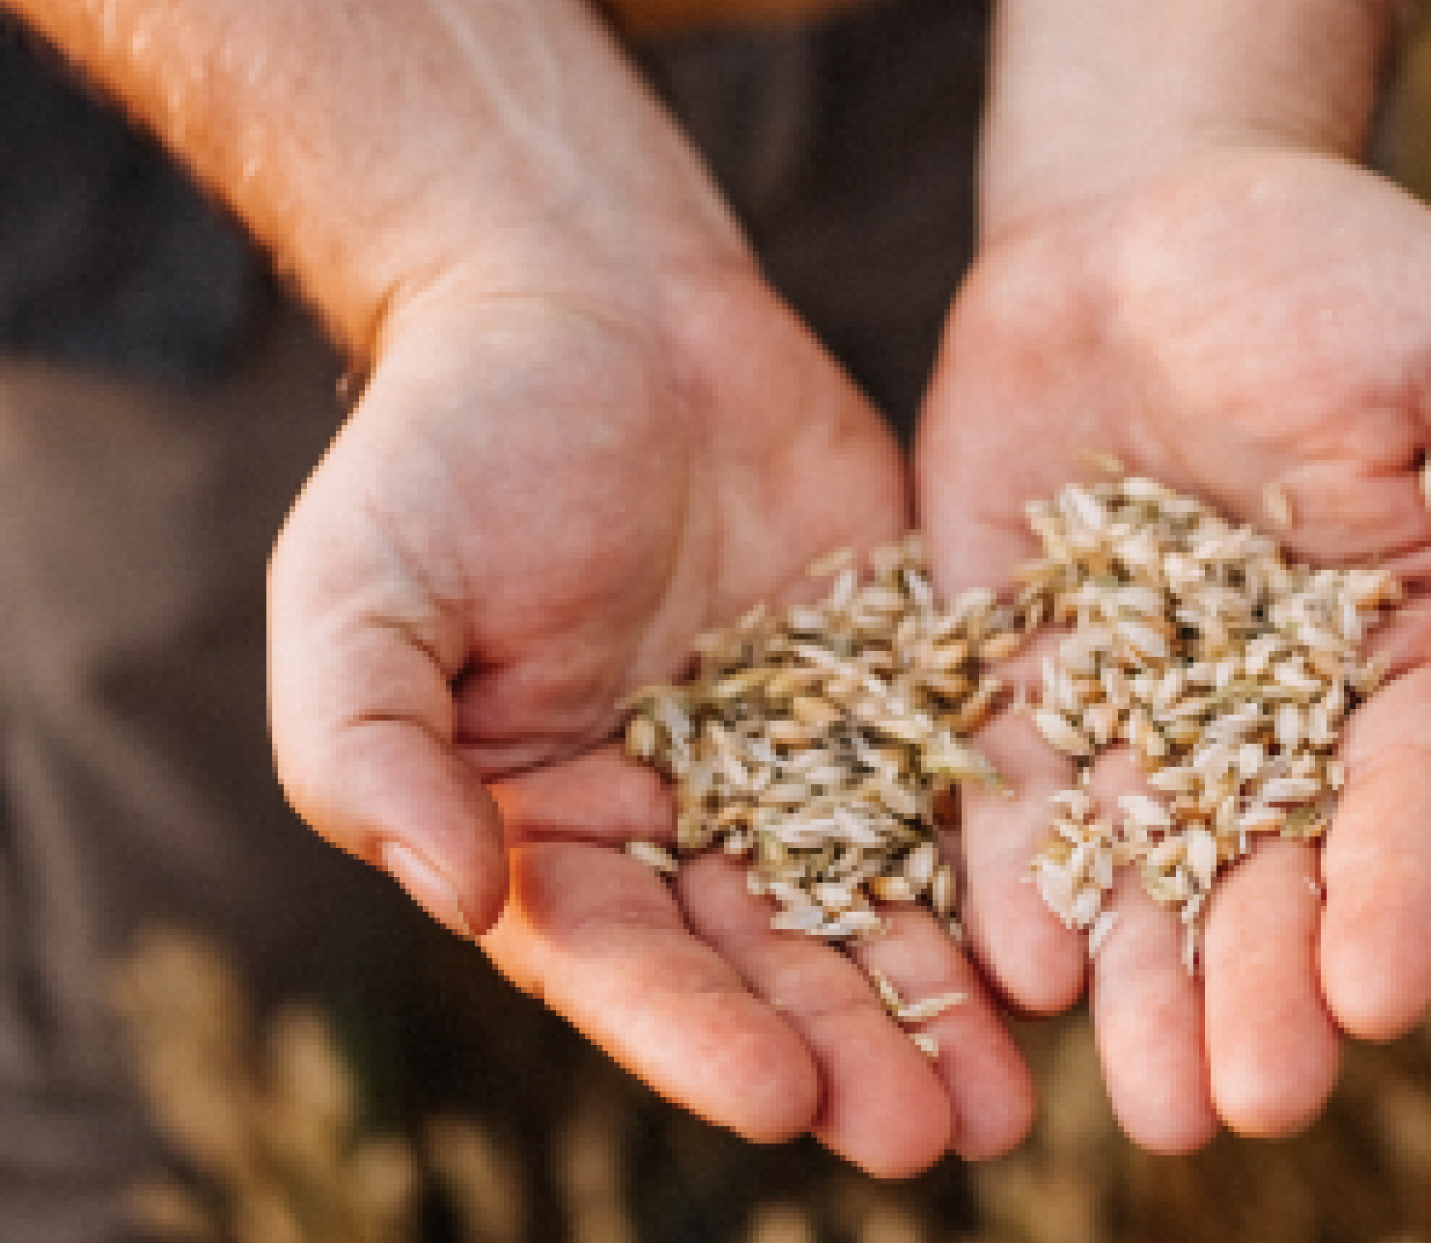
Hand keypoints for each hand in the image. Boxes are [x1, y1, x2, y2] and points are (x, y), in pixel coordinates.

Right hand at [268, 265, 1031, 1174]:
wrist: (596, 293)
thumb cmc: (451, 441)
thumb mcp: (361, 590)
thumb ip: (371, 748)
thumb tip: (450, 891)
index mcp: (551, 829)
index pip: (623, 963)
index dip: (696, 1035)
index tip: (781, 1099)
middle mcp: (680, 820)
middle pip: (768, 964)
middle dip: (847, 1053)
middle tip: (934, 1138)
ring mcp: (799, 755)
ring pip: (877, 903)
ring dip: (941, 1004)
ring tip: (1020, 1104)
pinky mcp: (894, 682)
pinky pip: (954, 785)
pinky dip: (1003, 866)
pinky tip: (1069, 935)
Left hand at [917, 150, 1430, 1151]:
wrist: (1144, 220)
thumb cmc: (1341, 272)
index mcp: (1404, 650)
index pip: (1407, 796)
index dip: (1396, 897)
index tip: (1377, 999)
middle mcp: (1266, 708)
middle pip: (1267, 869)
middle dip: (1257, 987)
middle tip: (1244, 1104)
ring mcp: (1130, 699)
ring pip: (1137, 865)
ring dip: (1141, 981)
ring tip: (1146, 1098)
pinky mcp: (1012, 670)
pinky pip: (1008, 788)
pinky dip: (1013, 875)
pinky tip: (1016, 964)